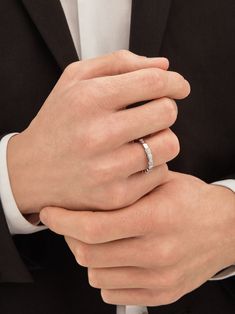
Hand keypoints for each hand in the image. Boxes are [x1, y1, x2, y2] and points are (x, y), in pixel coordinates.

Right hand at [7, 51, 189, 214]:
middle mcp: (97, 135)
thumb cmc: (58, 122)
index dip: (175, 82)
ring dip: (163, 138)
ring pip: (169, 145)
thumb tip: (164, 66)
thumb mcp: (74, 79)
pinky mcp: (115, 196)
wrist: (33, 170)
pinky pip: (160, 173)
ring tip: (142, 138)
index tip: (179, 87)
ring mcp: (107, 170)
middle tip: (151, 114)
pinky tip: (134, 161)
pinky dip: (153, 164)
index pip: (153, 82)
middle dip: (166, 109)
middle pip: (167, 112)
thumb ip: (119, 63)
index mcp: (88, 99)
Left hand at [40, 171, 234, 305]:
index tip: (51, 213)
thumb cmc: (192, 201)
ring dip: (88, 256)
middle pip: (88, 254)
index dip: (63, 221)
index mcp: (155, 217)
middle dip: (70, 237)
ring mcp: (160, 277)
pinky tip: (114, 257)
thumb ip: (126, 188)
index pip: (94, 227)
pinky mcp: (163, 293)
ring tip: (98, 239)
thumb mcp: (162, 181)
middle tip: (72, 222)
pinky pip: (112, 292)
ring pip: (96, 275)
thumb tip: (85, 191)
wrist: (225, 228)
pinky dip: (104, 275)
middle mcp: (157, 251)